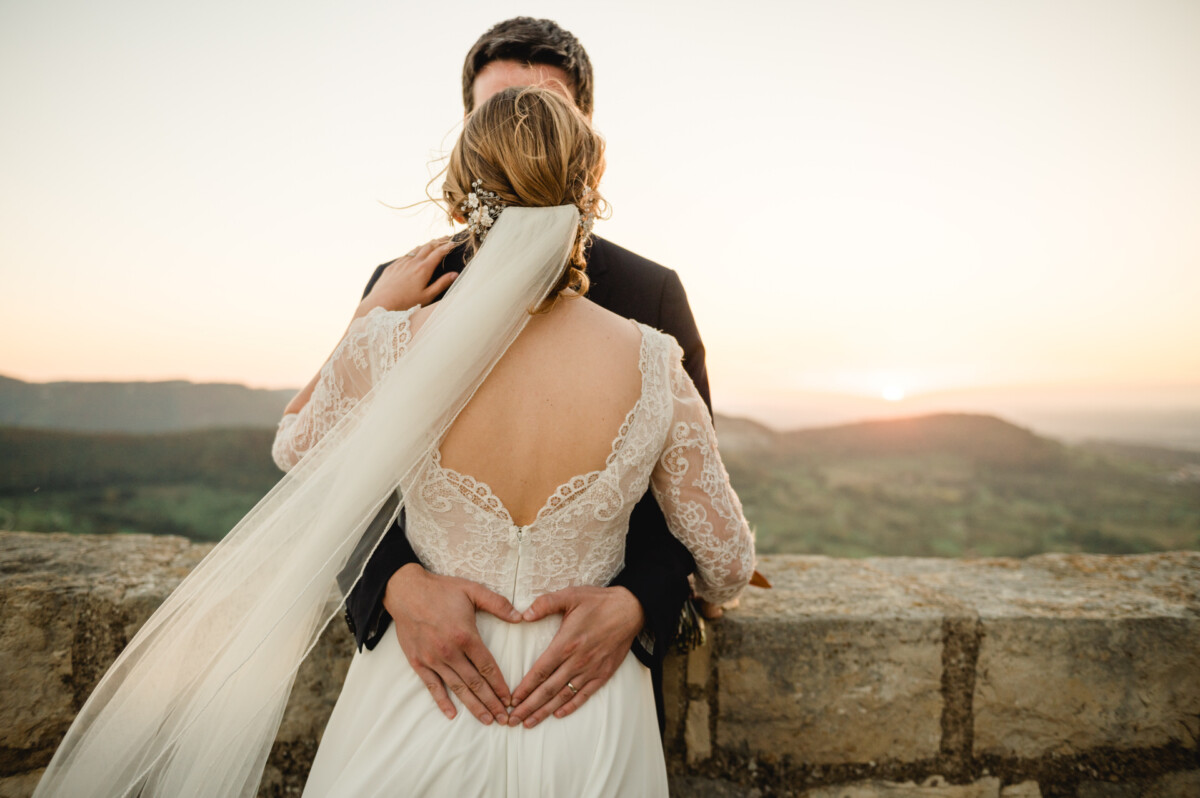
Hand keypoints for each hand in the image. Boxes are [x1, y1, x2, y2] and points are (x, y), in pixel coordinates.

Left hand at [362, 238, 457, 312]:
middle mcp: (413, 262)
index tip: (454, 243)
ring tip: (433, 243)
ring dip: (426, 244)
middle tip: (446, 238)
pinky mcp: (393, 266)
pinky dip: (414, 251)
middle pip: (428, 247)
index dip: (447, 246)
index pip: (438, 253)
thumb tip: (455, 274)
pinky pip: (406, 255)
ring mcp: (402, 262)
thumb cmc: (406, 303)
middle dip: (438, 241)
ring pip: (416, 248)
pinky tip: (415, 253)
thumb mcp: (427, 296)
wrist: (381, 303)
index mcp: (423, 269)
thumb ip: (441, 284)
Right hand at [383, 563, 521, 724]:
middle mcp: (450, 652)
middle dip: (492, 703)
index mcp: (466, 636)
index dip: (500, 685)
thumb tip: (520, 617)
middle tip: (504, 719)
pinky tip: (452, 714)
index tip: (510, 699)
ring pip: (457, 688)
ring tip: (486, 720)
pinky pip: (432, 686)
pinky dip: (442, 701)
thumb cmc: (441, 590)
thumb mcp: (472, 590)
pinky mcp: (418, 662)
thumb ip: (498, 604)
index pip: (488, 667)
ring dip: (473, 706)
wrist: (406, 591)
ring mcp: (433, 659)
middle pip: (475, 683)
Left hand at [507, 585, 643, 727]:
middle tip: (513, 720)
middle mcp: (577, 661)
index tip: (512, 700)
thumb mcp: (570, 595)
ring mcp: (591, 669)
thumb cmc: (598, 602)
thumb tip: (524, 615)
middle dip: (529, 706)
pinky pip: (584, 694)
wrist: (630, 610)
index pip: (540, 671)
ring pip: (564, 696)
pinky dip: (571, 706)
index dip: (525, 688)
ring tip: (530, 723)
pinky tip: (558, 715)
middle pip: (548, 689)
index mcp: (566, 643)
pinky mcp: (603, 674)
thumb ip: (545, 604)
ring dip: (545, 711)